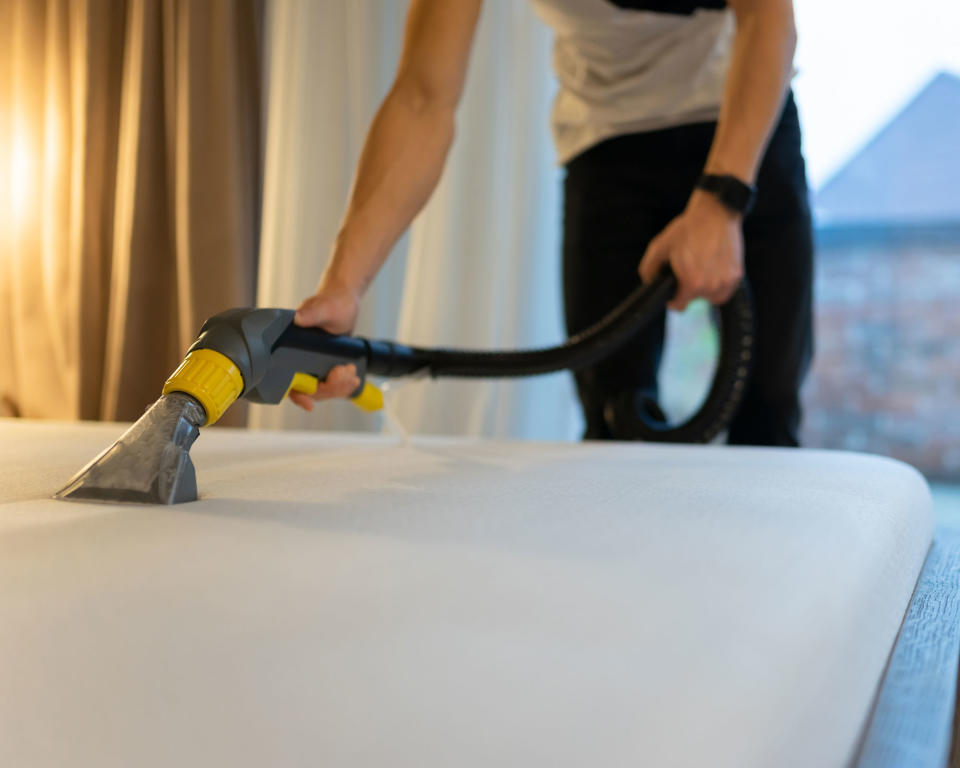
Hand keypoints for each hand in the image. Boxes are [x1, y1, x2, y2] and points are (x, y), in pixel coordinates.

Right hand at [289, 275, 362, 410]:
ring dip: (339, 387)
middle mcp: (297, 360)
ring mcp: (312, 365)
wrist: (344, 302)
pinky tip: (353, 380)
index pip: (287, 380)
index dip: (297, 394)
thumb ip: (312, 312)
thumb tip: (298, 318)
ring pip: (322, 390)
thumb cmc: (332, 302)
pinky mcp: (324, 366)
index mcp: (288, 348)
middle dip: (331, 386)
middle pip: (310, 389)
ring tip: (352, 374)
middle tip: (347, 371)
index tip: (308, 404)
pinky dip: (342, 386)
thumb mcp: (323, 308)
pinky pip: (331, 384)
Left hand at [638, 189, 744, 311]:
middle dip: (689, 289)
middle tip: (688, 270)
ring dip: (705, 289)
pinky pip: (726, 290)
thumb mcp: (660, 246)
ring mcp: (727, 281)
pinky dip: (719, 284)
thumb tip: (649, 283)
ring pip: (712, 298)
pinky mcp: (737, 275)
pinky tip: (713, 270)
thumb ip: (649, 269)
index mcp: (692, 283)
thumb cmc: (688, 229)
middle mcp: (711, 287)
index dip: (672, 299)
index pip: (679, 306)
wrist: (716, 213)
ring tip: (701, 270)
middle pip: (695, 300)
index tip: (672, 291)